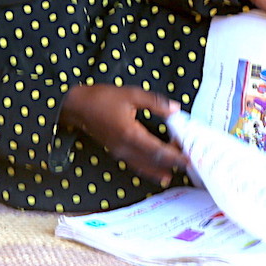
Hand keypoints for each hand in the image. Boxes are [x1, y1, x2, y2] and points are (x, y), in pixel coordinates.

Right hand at [59, 84, 186, 184]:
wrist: (76, 106)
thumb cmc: (102, 98)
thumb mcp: (132, 94)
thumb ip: (155, 103)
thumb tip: (175, 110)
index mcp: (130, 134)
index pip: (157, 150)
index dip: (175, 156)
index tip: (189, 159)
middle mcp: (125, 148)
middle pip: (152, 161)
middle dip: (171, 163)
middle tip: (189, 162)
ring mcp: (119, 152)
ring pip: (143, 166)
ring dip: (160, 168)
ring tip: (176, 171)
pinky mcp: (116, 152)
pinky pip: (135, 164)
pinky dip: (148, 168)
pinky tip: (157, 170)